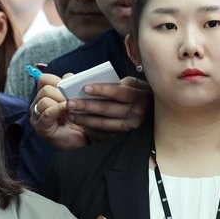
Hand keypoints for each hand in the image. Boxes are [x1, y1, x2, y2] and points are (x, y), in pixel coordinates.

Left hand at [30, 73, 148, 149]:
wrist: (150, 108)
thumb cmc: (136, 92)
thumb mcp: (130, 84)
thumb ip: (115, 84)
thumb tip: (89, 84)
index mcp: (139, 96)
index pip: (118, 92)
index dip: (102, 90)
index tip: (85, 87)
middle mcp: (137, 112)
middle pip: (108, 109)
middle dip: (86, 106)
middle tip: (69, 103)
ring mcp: (131, 126)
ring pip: (104, 123)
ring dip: (85, 119)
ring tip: (70, 114)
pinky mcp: (124, 134)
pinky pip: (104, 133)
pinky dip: (91, 128)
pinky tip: (80, 123)